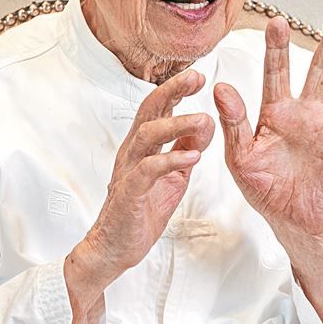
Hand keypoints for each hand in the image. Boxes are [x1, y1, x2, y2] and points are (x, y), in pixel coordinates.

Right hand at [77, 69, 214, 285]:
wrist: (116, 247)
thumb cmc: (142, 210)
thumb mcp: (173, 175)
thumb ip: (186, 148)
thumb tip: (206, 122)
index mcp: (143, 145)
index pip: (157, 107)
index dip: (175, 88)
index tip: (198, 75)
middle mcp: (133, 151)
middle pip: (149, 110)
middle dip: (173, 91)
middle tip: (196, 78)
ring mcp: (129, 170)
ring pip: (148, 134)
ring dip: (176, 123)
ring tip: (203, 119)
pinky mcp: (129, 192)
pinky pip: (148, 170)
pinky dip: (171, 160)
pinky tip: (193, 157)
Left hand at [213, 11, 322, 242]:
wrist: (290, 220)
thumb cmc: (261, 186)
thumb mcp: (239, 156)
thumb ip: (233, 122)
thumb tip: (220, 87)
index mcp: (274, 111)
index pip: (276, 73)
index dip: (277, 48)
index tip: (277, 22)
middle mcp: (304, 112)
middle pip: (318, 71)